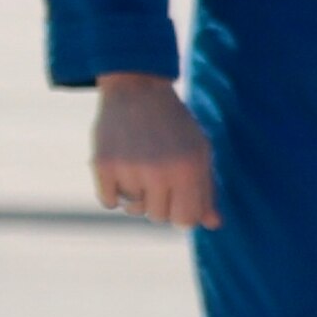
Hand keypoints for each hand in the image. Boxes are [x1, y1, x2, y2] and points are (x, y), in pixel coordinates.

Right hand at [89, 72, 215, 228]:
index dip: (182, 216)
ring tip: (141, 168)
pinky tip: (122, 170)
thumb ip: (207, 190)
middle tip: (158, 178)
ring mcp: (130, 169)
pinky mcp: (103, 166)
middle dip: (159, 203)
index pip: (186, 220)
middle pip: (158, 217)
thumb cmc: (175, 125)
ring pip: (133, 209)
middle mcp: (160, 172)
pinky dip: (113, 193)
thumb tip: (213, 225)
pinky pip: (108, 202)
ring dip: (136, 196)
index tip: (178, 203)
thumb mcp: (199, 152)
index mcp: (190, 169)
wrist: (137, 91)